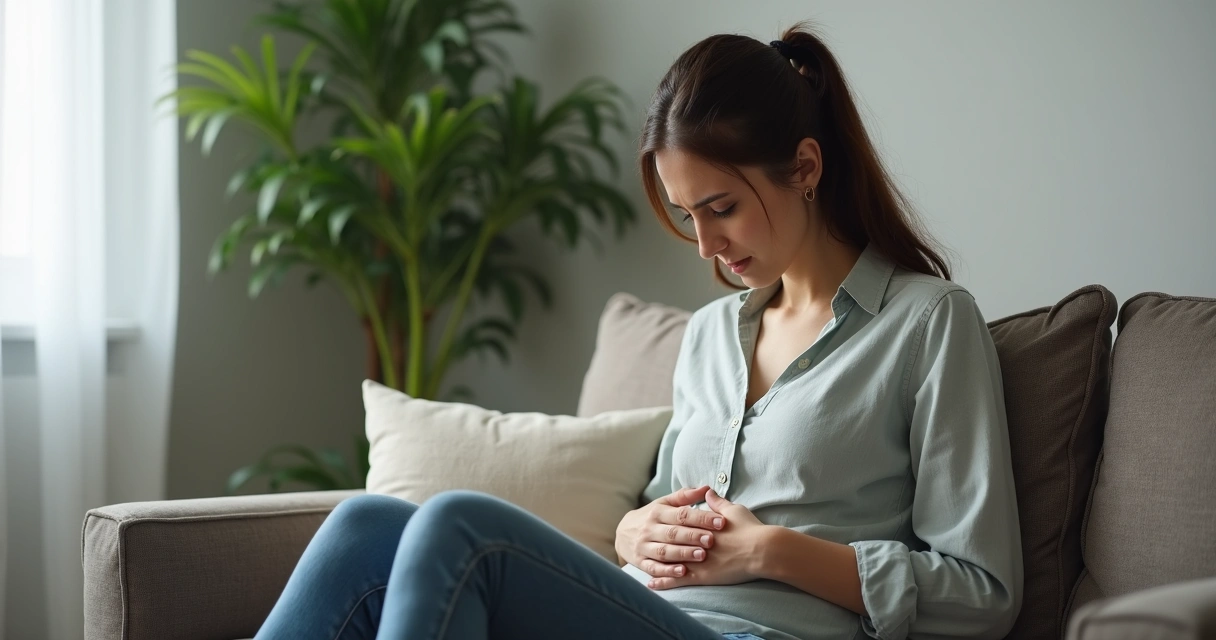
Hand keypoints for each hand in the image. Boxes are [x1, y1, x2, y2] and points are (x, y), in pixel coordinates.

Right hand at [615, 485, 723, 579]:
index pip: (681, 514)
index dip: (701, 518)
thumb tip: (706, 488)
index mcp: (658, 512)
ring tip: (701, 555)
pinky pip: (653, 567)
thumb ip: (685, 497)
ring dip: (683, 553)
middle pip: (673, 533)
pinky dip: (667, 571)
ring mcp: (644, 546)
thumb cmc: (651, 517)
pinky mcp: (640, 562)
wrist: (622, 533)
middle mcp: (650, 529)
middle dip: (693, 536)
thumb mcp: (664, 503)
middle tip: (712, 540)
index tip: (720, 522)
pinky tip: (682, 572)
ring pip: (664, 551)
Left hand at [647, 488, 767, 589]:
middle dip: (654, 540)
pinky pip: (677, 580)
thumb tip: (707, 492)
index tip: (653, 521)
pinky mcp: (702, 576)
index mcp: (701, 524)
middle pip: (669, 540)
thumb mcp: (732, 510)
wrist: (763, 550)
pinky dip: (663, 581)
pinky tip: (651, 583)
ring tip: (639, 562)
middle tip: (639, 540)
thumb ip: (717, 503)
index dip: (665, 522)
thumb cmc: (750, 529)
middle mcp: (695, 541)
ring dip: (653, 561)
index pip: (679, 522)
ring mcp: (697, 559)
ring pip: (669, 560)